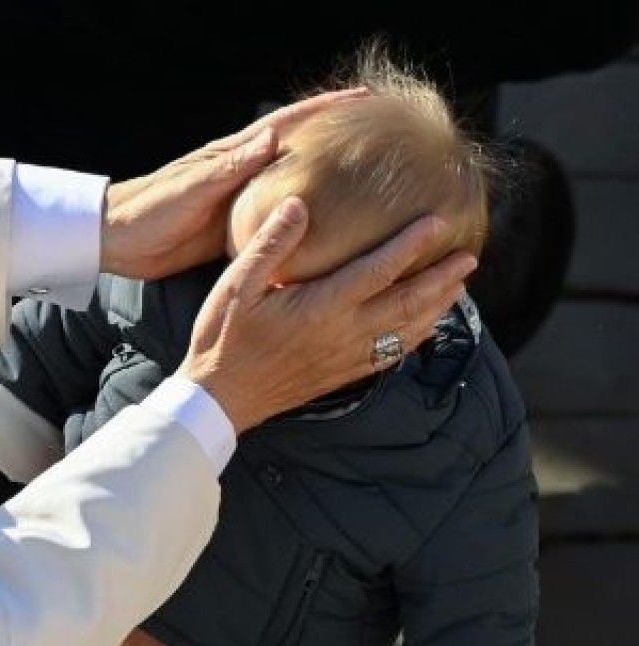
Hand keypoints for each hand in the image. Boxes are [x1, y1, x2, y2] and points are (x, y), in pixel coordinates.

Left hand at [99, 88, 368, 279]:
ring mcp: (239, 199)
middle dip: (337, 139)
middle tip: (381, 136)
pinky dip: (301, 215)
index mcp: (232, 155)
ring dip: (326, 179)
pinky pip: (276, 217)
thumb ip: (230, 166)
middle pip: (300, 150)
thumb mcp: (191, 188)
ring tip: (368, 181)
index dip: (326, 110)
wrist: (117, 241)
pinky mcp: (233, 227)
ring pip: (293, 184)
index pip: (288, 123)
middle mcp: (241, 172)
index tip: (366, 99)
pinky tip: (326, 228)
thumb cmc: (148, 210)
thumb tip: (273, 137)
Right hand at [179, 197, 476, 432]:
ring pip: (407, 330)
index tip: (438, 222)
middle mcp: (342, 333)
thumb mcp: (235, 286)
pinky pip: (392, 354)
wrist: (219, 398)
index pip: (379, 270)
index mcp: (321, 307)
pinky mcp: (342, 374)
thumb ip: (270, 245)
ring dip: (438, 306)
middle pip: (408, 302)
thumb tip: (298, 204)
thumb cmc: (223, 339)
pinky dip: (416, 337)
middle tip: (468, 256)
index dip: (411, 245)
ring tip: (458, 286)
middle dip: (441, 278)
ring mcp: (346, 356)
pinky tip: (426, 326)